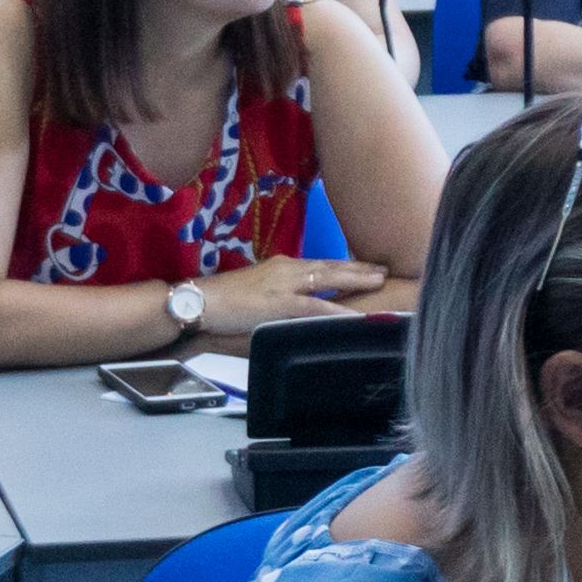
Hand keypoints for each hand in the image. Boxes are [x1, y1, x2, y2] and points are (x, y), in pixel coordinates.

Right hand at [193, 254, 385, 332]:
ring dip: (354, 281)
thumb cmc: (223, 301)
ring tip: (379, 283)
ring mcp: (284, 285)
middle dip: (358, 268)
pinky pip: (314, 308)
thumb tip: (296, 307)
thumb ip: (279, 296)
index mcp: (282, 267)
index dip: (344, 266)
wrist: (197, 300)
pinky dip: (336, 312)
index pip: (320, 264)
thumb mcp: (257, 292)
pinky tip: (354, 316)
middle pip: (330, 266)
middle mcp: (287, 270)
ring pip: (327, 280)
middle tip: (383, 270)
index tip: (365, 267)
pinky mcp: (278, 303)